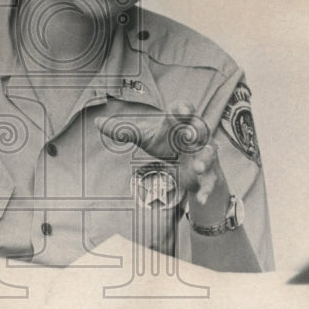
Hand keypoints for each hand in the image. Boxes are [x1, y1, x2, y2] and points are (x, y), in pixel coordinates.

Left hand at [95, 101, 225, 208]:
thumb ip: (123, 130)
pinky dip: (207, 190)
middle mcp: (195, 136)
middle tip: (190, 135)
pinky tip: (201, 200)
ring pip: (209, 154)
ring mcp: (204, 154)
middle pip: (199, 129)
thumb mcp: (144, 137)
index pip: (182, 110)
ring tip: (198, 168)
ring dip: (205, 160)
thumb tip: (97, 122)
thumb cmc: (165, 144)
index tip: (179, 109)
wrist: (187, 167)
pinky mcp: (208, 174)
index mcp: (179, 123)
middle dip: (197, 131)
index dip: (182, 108)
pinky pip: (211, 181)